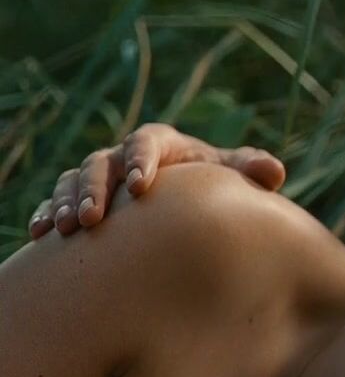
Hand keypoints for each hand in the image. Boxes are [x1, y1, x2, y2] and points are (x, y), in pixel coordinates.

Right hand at [28, 123, 285, 238]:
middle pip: (101, 163)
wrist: (189, 202)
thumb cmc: (211, 183)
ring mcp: (99, 178)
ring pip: (72, 182)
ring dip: (65, 202)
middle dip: (94, 188)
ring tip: (66, 229)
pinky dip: (45, 214)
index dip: (141, 160)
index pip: (146, 141)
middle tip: (92, 218)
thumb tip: (274, 171)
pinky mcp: (80, 200)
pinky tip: (39, 234)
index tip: (142, 187)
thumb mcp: (229, 174)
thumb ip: (249, 168)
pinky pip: (54, 202)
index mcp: (161, 144)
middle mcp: (123, 156)